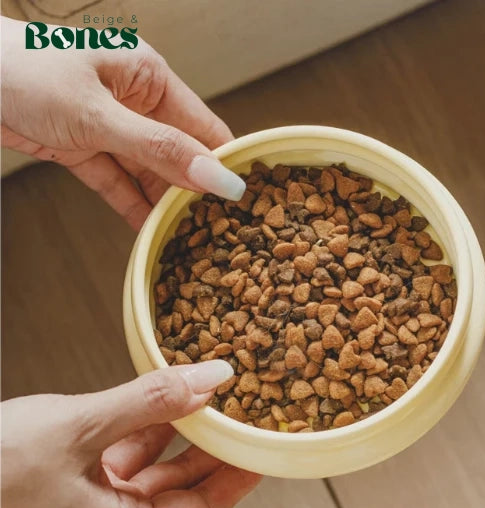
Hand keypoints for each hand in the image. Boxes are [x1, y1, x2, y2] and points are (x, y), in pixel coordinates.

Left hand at [0, 17, 245, 229]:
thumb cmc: (22, 72)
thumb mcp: (98, 115)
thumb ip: (159, 150)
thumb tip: (215, 178)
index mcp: (150, 78)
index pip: (205, 127)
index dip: (226, 165)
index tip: (246, 204)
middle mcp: (136, 102)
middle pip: (180, 156)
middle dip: (196, 193)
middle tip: (219, 233)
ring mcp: (110, 128)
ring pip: (149, 175)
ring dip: (164, 206)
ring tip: (188, 241)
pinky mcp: (85, 150)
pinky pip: (118, 184)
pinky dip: (132, 208)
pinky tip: (151, 233)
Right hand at [1, 361, 260, 507]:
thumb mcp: (83, 424)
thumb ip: (150, 401)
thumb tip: (210, 381)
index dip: (239, 479)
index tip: (266, 452)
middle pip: (182, 489)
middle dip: (213, 453)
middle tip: (245, 420)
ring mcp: (93, 505)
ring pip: (153, 470)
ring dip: (177, 436)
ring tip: (207, 402)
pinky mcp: (76, 484)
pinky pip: (124, 459)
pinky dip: (143, 432)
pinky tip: (157, 404)